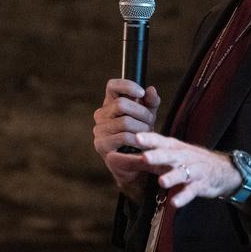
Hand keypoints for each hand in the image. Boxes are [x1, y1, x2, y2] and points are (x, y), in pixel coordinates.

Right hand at [92, 79, 160, 202]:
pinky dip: (139, 141)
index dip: (127, 86)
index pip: (112, 86)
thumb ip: (150, 104)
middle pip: (121, 104)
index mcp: (109, 105)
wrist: (137, 165)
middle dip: (142, 113)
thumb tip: (151, 90)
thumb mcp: (148, 118)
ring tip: (149, 137)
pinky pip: (124, 137)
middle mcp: (100, 116)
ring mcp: (99, 131)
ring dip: (142, 129)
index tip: (141, 93)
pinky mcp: (102, 146)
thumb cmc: (141, 137)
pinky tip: (144, 145)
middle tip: (151, 123)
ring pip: (125, 122)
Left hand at [133, 132, 242, 208]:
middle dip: (157, 156)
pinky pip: (191, 191)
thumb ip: (150, 157)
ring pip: (182, 173)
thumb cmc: (188, 161)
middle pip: (169, 155)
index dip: (148, 138)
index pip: (159, 141)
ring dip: (172, 177)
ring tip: (161, 182)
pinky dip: (183, 197)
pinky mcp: (201, 185)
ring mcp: (194, 170)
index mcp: (174, 147)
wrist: (222, 170)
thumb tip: (122, 156)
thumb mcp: (171, 156)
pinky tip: (174, 203)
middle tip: (144, 157)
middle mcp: (183, 156)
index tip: (136, 137)